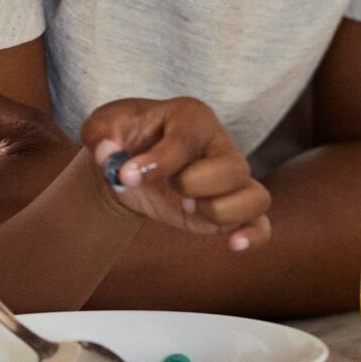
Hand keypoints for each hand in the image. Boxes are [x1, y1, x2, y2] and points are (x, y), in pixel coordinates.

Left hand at [80, 97, 271, 250]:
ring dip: (220, 211)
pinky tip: (233, 244)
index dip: (157, 163)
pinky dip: (253, 236)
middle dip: (194, 185)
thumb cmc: (124, 137)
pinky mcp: (231, 208)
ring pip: (255, 197)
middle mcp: (219, 146)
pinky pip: (260, 223)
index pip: (186, 141)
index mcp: (191, 118)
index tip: (125, 175)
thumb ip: (100, 134)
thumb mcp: (103, 125)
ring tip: (190, 208)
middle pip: (232, 168)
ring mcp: (231, 179)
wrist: (129, 165)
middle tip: (170, 188)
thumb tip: (107, 155)